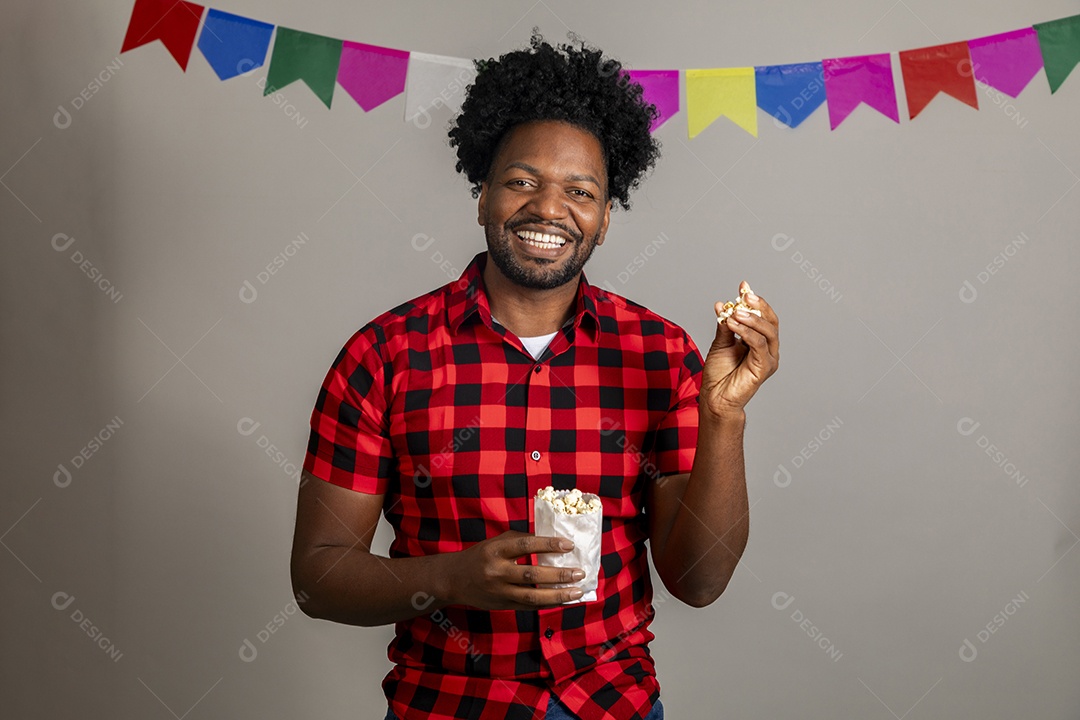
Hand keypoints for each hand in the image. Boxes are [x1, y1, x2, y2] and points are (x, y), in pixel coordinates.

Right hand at [447, 531, 585, 609]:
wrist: (455, 579)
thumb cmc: (481, 556)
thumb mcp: (497, 542)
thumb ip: (521, 540)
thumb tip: (552, 541)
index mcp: (496, 550)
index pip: (526, 545)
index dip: (548, 544)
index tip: (569, 545)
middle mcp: (497, 572)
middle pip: (532, 574)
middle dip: (559, 575)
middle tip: (579, 572)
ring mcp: (500, 591)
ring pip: (533, 597)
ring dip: (558, 595)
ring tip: (577, 592)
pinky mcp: (503, 605)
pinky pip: (529, 607)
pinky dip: (548, 604)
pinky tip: (563, 600)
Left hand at [702, 281, 779, 419]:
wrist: (715, 397)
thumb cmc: (719, 374)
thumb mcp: (720, 343)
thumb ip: (725, 326)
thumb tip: (722, 305)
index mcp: (758, 341)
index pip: (761, 316)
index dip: (754, 300)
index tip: (744, 285)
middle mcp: (767, 349)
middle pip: (770, 322)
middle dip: (758, 306)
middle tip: (745, 294)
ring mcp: (768, 359)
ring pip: (768, 332)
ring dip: (752, 319)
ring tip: (735, 311)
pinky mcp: (764, 368)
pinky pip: (759, 345)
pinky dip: (747, 333)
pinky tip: (733, 325)